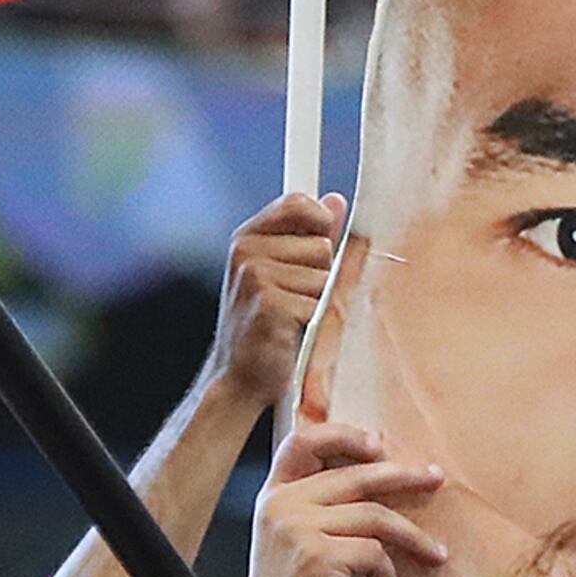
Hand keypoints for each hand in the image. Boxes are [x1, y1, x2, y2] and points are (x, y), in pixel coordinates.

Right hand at [205, 193, 347, 409]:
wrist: (240, 375)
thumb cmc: (265, 324)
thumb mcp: (282, 271)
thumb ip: (309, 235)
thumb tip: (335, 201)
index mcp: (249, 237)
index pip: (298, 203)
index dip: (320, 221)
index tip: (322, 240)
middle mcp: (247, 250)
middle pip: (322, 245)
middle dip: (321, 274)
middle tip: (294, 298)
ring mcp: (255, 275)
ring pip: (324, 277)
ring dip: (317, 302)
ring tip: (291, 317)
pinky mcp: (268, 303)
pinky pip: (319, 304)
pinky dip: (312, 323)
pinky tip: (290, 332)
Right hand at [244, 420, 445, 576]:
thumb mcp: (299, 544)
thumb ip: (323, 510)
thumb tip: (379, 475)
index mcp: (273, 498)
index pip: (302, 443)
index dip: (343, 435)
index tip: (379, 445)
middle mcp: (281, 507)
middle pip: (355, 475)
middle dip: (403, 475)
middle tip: (435, 478)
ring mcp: (297, 530)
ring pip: (376, 516)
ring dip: (413, 538)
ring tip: (435, 554)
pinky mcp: (319, 558)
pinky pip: (376, 554)